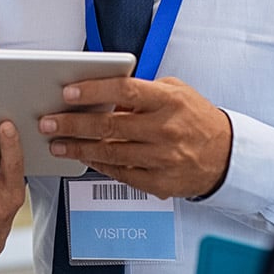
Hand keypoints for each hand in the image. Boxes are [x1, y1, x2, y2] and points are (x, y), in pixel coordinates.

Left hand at [38, 76, 231, 199]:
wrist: (226, 155)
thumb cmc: (192, 116)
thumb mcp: (172, 91)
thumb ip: (138, 91)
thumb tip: (100, 94)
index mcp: (167, 101)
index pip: (124, 91)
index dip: (94, 91)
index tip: (67, 92)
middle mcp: (165, 130)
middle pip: (110, 125)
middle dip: (73, 124)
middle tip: (47, 122)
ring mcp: (163, 159)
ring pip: (111, 153)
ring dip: (78, 148)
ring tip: (55, 143)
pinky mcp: (161, 183)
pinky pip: (121, 173)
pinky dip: (98, 165)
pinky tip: (82, 158)